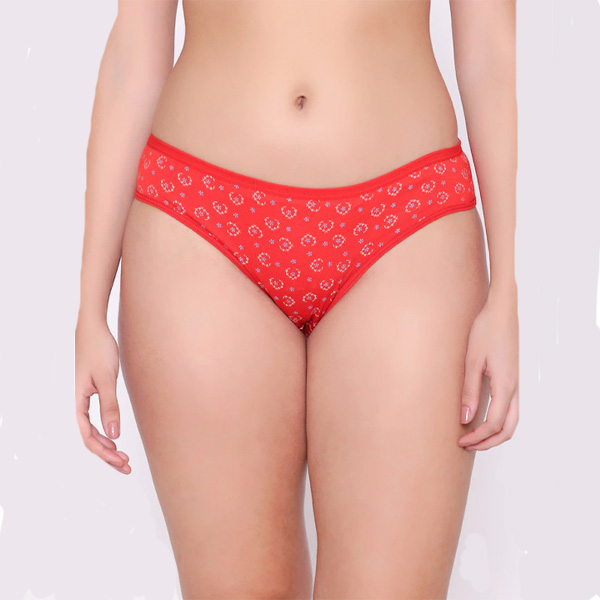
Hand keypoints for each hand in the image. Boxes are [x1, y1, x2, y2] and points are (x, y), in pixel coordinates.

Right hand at [75, 316, 130, 473]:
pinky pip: (99, 417)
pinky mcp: (96, 390)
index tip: (121, 461)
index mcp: (80, 402)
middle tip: (126, 466)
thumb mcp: (107, 379)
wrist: (94, 328)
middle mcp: (82, 403)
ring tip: (123, 457)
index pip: (88, 436)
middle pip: (91, 437)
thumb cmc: (99, 350)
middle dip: (107, 454)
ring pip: (95, 429)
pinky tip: (116, 434)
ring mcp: (88, 397)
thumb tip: (114, 435)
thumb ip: (110, 406)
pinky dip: (107, 429)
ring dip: (108, 445)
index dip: (104, 452)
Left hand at [458, 288, 518, 450]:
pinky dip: (499, 420)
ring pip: (512, 419)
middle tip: (467, 446)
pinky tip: (481, 417)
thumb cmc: (485, 331)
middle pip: (508, 428)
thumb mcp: (472, 361)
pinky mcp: (511, 377)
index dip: (478, 437)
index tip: (460, 441)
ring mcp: (515, 382)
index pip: (494, 424)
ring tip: (473, 436)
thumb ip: (469, 391)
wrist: (501, 310)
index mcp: (505, 385)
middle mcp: (514, 387)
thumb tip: (465, 419)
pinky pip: (510, 407)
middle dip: (489, 441)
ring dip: (495, 433)